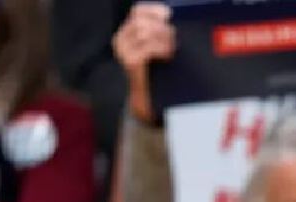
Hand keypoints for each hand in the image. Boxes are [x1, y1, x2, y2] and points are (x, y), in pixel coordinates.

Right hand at [113, 2, 175, 124]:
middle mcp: (121, 38)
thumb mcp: (156, 46)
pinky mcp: (130, 61)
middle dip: (161, 26)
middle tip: (174, 37)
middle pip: (141, 21)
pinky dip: (161, 48)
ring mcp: (124, 50)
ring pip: (143, 32)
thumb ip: (159, 32)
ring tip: (172, 48)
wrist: (147, 96)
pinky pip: (147, 47)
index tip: (169, 15)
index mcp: (127, 31)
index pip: (138, 11)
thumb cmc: (156, 69)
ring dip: (162, 38)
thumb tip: (172, 18)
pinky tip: (168, 55)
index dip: (153, 10)